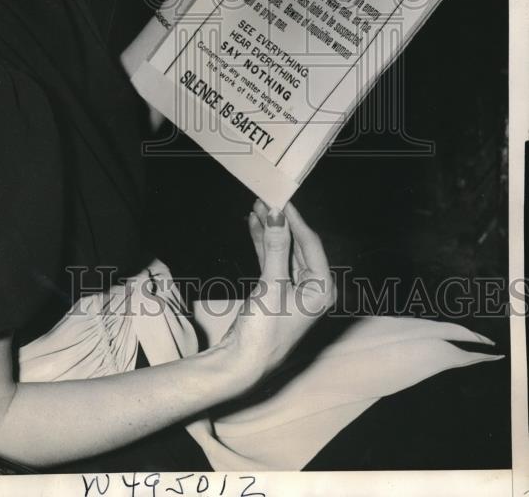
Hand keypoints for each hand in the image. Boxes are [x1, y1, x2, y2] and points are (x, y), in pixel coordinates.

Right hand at [215, 199, 335, 392]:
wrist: (241, 363)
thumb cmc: (264, 332)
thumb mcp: (271, 286)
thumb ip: (276, 248)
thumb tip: (278, 216)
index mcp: (322, 289)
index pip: (311, 244)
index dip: (295, 220)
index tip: (281, 199)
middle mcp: (313, 289)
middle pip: (298, 246)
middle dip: (281, 223)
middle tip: (266, 199)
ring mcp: (295, 290)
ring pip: (283, 251)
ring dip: (270, 231)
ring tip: (257, 208)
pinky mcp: (277, 292)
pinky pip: (273, 261)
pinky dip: (264, 245)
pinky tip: (255, 227)